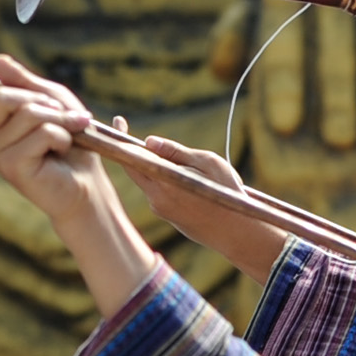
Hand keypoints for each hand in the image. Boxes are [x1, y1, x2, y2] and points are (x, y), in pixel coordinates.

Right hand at [0, 56, 106, 230]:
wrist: (85, 181)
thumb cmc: (69, 138)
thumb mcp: (51, 100)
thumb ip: (25, 82)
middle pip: (0, 97)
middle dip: (40, 100)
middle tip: (62, 116)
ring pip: (27, 113)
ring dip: (59, 120)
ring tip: (66, 137)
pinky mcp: (11, 167)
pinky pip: (41, 133)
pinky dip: (62, 136)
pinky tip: (62, 150)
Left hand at [126, 135, 293, 283]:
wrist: (237, 233)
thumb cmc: (226, 194)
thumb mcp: (208, 163)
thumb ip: (177, 152)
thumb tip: (149, 142)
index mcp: (164, 182)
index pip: (132, 157)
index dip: (122, 139)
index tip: (118, 121)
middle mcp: (156, 198)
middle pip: (137, 169)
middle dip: (139, 151)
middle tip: (146, 138)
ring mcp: (161, 210)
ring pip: (151, 180)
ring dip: (160, 168)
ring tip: (192, 168)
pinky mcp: (168, 217)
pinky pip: (160, 193)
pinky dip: (168, 182)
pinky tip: (193, 184)